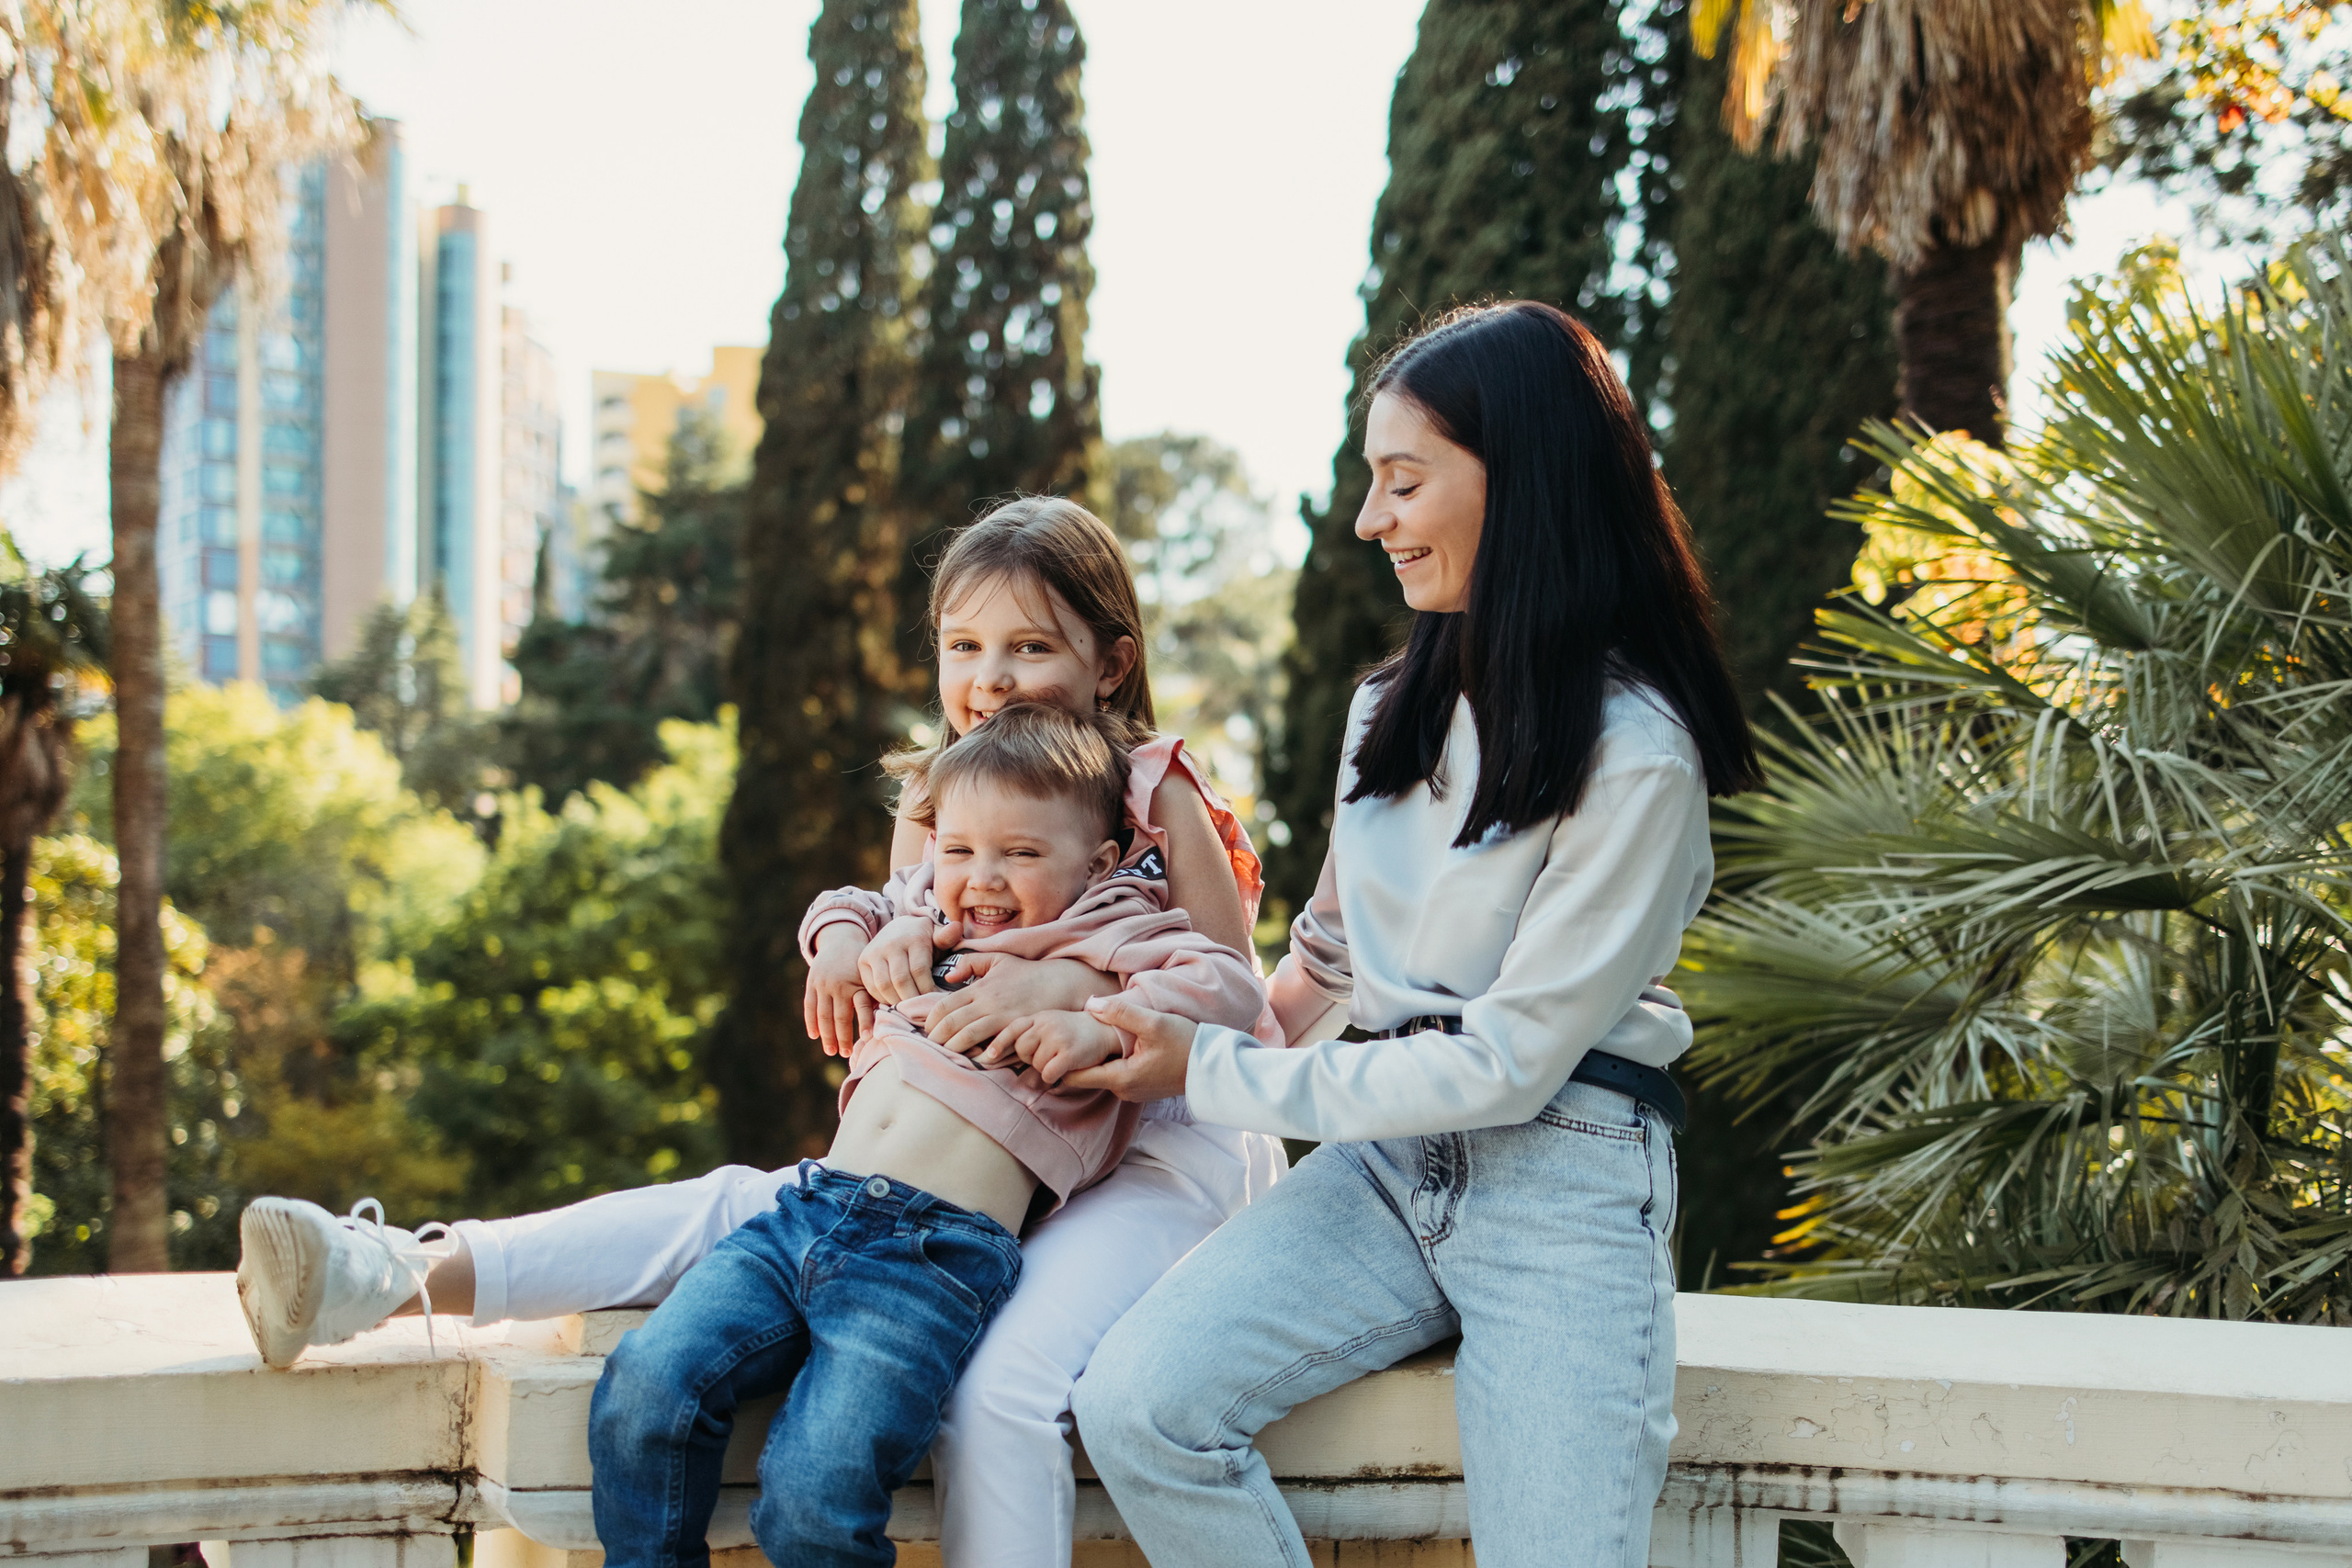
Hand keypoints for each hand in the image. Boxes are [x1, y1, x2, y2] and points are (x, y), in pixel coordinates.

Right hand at [804, 924, 875, 1057]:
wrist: (841, 939)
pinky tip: (813, 1035)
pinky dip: (811, 1022)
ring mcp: (823, 984)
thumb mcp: (872, 974)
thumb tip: (892, 1018)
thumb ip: (877, 994)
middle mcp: (840, 984)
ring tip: (831, 1051)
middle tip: (846, 1053)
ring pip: (823, 1015)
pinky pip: (810, 1006)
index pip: (862, 1007)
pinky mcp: (812, 984)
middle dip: (843, 1037)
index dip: (866, 1023)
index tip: (868, 1039)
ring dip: (826, 1035)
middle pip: (840, 1017)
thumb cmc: (863, 962)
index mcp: (858, 982)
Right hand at [860, 914, 959, 1005]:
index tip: (934, 1002)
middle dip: (912, 999)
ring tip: (909, 1010)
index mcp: (912, 938)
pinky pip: (872, 986)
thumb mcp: (937, 935)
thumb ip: (947, 936)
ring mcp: (874, 952)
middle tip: (921, 1012)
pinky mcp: (863, 961)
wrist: (897, 928)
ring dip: (897, 1001)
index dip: (927, 990)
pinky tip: (895, 1003)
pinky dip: (883, 999)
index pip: (919, 970)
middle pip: (900, 980)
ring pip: (884, 985)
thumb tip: (957, 928)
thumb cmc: (923, 939)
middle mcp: (891, 944)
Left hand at [925, 953, 1119, 1057]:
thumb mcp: (998, 959)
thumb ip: (970, 963)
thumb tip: (948, 977)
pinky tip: (974, 1059)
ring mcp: (1002, 1016)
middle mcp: (987, 1002)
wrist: (1060, 982)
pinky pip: (993, 1044)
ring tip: (946, 1054)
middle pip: (952, 1022)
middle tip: (930, 1046)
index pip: (945, 1005)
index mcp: (980, 987)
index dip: (932, 1020)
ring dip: (953, 1047)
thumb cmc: (1027, 972)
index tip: (928, 1030)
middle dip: (937, 1037)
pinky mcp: (1016, 1028)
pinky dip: (981, 1053)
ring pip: (968, 1035)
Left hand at [991, 1010, 1124, 1084]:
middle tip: (1045, 1055)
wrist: (1106, 1030)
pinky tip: (1065, 1067)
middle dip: (1029, 1057)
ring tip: (1060, 1058)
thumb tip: (998, 1054)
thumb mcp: (1050, 1023)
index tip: (988, 1056)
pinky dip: (1054, 1076)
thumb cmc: (1073, 1031)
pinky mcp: (1069, 1053)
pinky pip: (1048, 1073)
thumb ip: (1029, 1032)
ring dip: (1045, 1067)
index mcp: (1039, 1016)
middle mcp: (1046, 1024)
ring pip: (1035, 1064)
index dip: (998, 1043)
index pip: (1013, 1028)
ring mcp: (1058, 1037)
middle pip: (1021, 1049)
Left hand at [1062, 994, 1195, 1102]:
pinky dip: (1112, 1060)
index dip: (1061, 1059)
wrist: (1215, 1067)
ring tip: (1091, 1033)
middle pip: (1088, 1075)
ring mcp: (1134, 1091)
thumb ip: (1121, 1013)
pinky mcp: (1143, 1086)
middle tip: (1071, 1032)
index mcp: (1121, 1079)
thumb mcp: (1154, 1023)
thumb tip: (1090, 1004)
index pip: (1074, 1076)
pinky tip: (1116, 1042)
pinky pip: (1118, 1073)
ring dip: (1098, 1056)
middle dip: (1079, 1055)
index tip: (1057, 1041)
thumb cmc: (1186, 1044)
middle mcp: (1123, 1090)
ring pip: (1103, 1073)